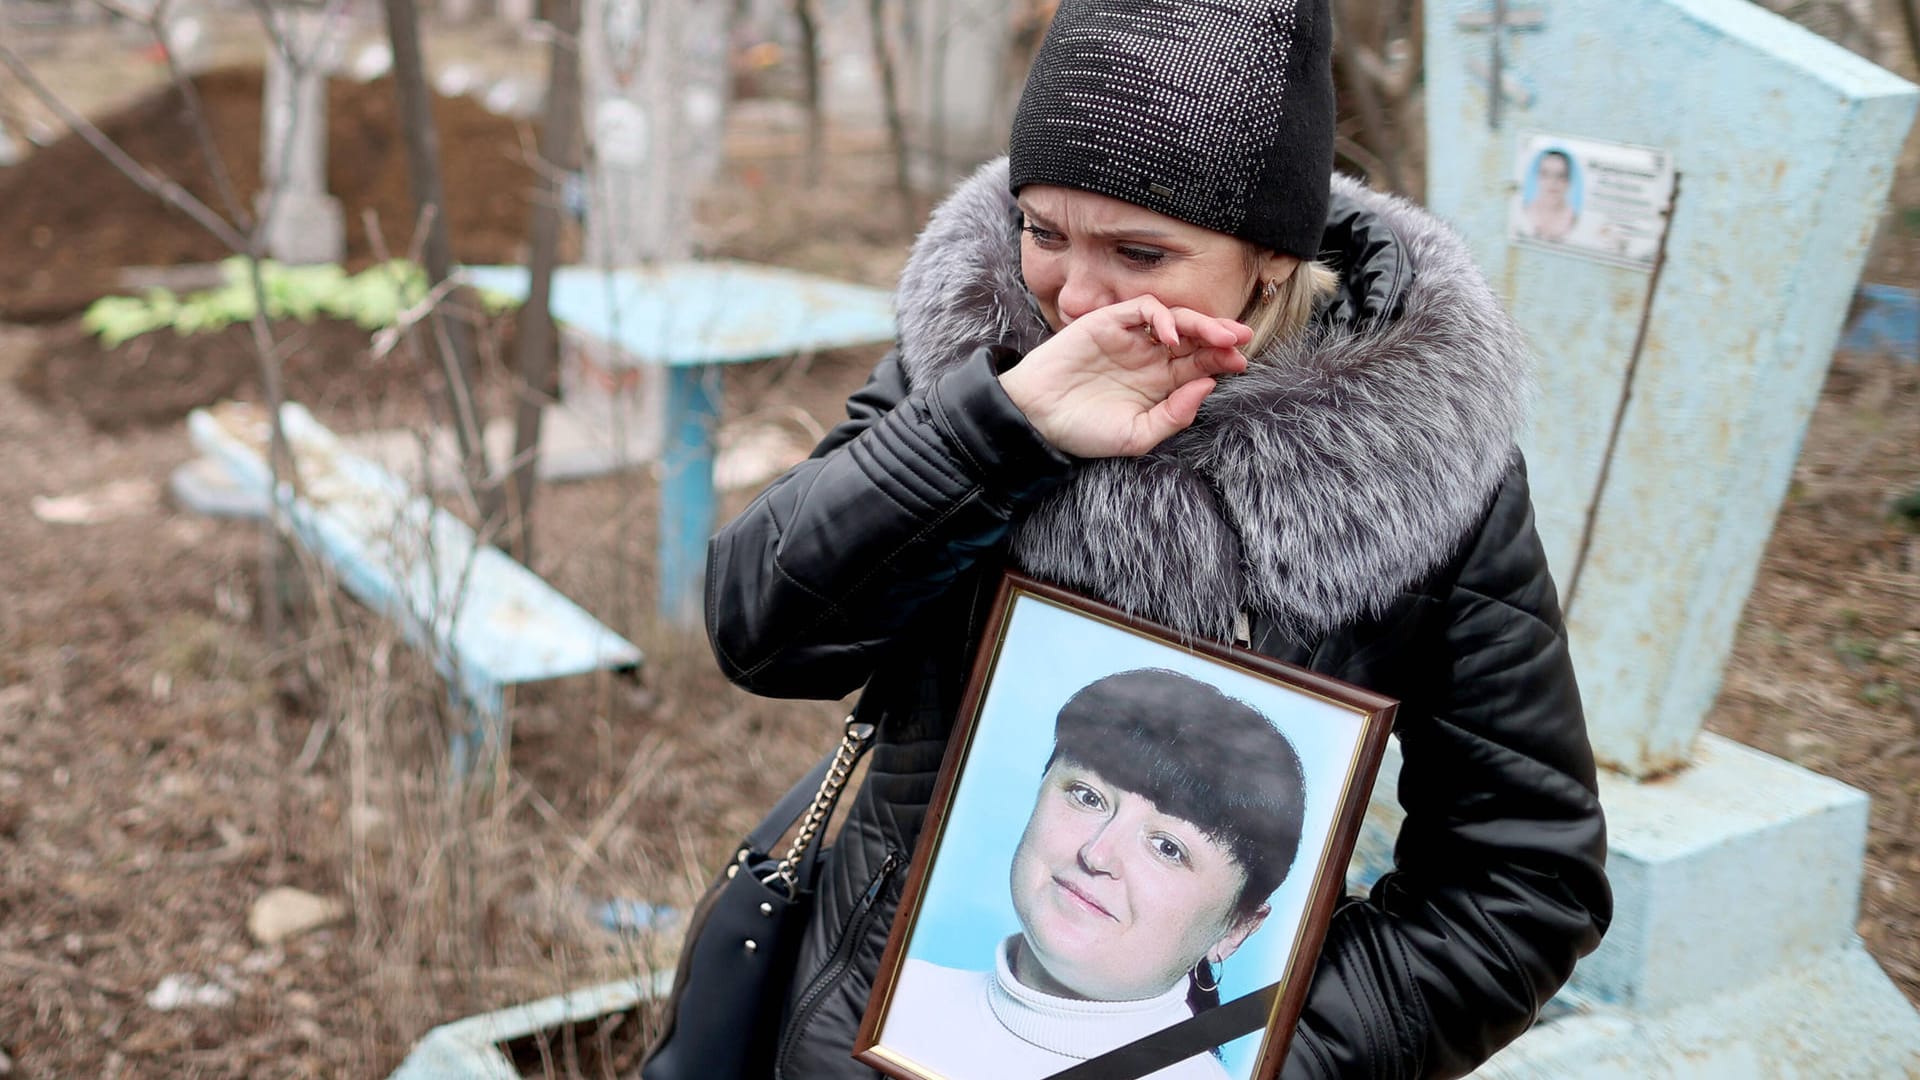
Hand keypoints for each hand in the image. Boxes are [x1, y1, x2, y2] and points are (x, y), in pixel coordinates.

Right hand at [999, 297, 1250, 457]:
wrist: (1037, 419)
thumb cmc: (1084, 432)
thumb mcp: (1137, 435)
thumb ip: (1174, 415)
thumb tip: (1208, 385)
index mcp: (1159, 385)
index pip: (1199, 365)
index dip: (1222, 361)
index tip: (1241, 363)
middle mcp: (1148, 358)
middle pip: (1194, 339)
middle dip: (1220, 336)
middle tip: (1242, 339)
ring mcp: (1130, 338)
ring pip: (1175, 319)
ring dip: (1201, 323)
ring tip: (1221, 335)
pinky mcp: (1108, 322)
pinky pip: (1143, 309)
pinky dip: (1162, 317)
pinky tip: (1170, 337)